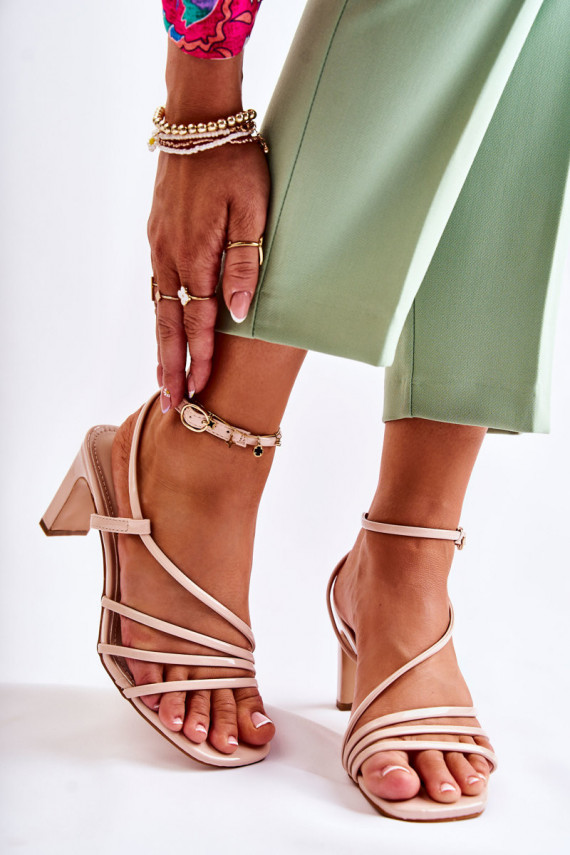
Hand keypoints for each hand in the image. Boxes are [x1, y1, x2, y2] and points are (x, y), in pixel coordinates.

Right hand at [148, 136, 269, 409]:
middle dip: (170, 366)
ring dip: (162, 345)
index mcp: (197, 255)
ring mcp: (161, 245)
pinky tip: (164, 326)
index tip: (199, 390)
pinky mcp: (158, 234)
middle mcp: (172, 256)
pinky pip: (157, 285)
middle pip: (169, 324)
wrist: (198, 120)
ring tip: (164, 376)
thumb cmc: (234, 162)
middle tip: (169, 403)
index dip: (200, 358)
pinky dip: (159, 315)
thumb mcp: (253, 211)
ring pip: (159, 308)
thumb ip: (245, 264)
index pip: (199, 321)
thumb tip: (236, 313)